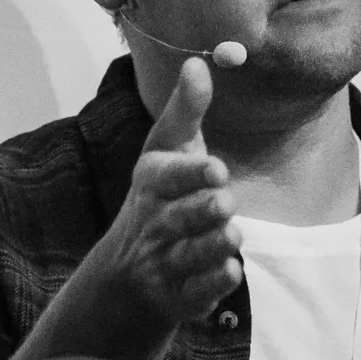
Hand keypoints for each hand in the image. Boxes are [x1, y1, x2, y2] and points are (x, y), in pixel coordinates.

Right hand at [92, 58, 242, 354]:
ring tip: (231, 235)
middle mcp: (155, 223)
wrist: (129, 272)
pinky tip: (230, 272)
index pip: (168, 176)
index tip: (217, 169)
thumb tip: (198, 63)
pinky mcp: (180, 296)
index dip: (191, 174)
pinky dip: (212, 284)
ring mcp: (164, 262)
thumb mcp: (167, 150)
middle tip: (225, 202)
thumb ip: (186, 110)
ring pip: (190, 256)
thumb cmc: (161, 195)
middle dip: (203, 210)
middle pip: (180, 218)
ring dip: (213, 245)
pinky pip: (196, 293)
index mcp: (152, 182)